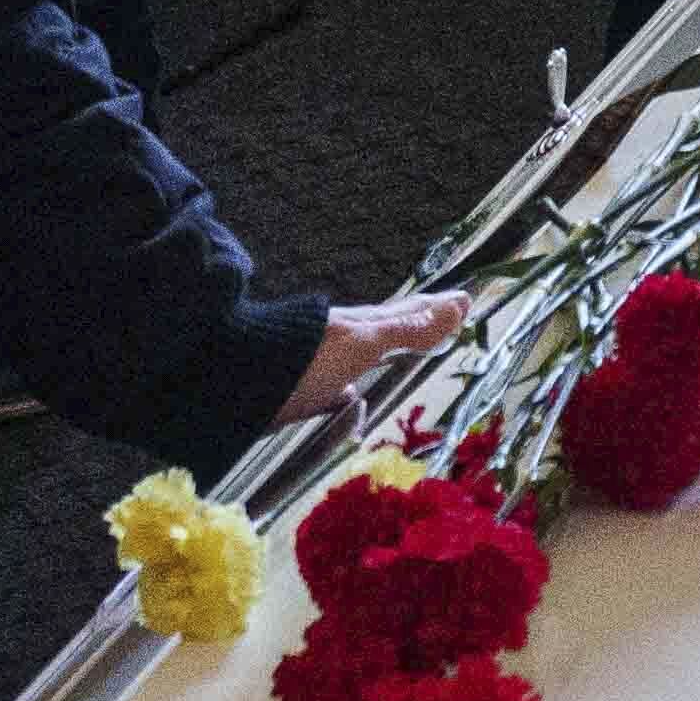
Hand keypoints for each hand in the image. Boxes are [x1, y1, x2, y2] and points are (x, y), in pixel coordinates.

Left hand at [282, 294, 474, 422]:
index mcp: (364, 325)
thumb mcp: (363, 343)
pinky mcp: (305, 392)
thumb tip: (460, 304)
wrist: (235, 382)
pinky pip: (340, 390)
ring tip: (407, 355)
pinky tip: (352, 400)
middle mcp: (347, 341)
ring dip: (387, 355)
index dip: (437, 308)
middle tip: (442, 319)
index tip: (463, 300)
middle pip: (389, 331)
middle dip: (414, 325)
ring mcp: (325, 366)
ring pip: (366, 357)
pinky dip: (355, 392)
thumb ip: (409, 328)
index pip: (411, 313)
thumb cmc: (305, 360)